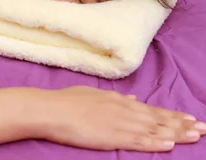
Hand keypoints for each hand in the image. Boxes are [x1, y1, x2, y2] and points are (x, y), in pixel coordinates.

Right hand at [39, 86, 204, 151]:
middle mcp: (123, 110)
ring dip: (177, 134)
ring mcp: (119, 123)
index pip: (150, 109)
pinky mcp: (113, 136)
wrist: (50, 109)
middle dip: (182, 124)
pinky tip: (171, 146)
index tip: (189, 118)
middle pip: (158, 119)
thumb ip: (114, 98)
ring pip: (154, 130)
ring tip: (197, 136)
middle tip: (203, 128)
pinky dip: (156, 144)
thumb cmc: (65, 101)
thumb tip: (130, 98)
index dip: (171, 116)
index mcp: (117, 100)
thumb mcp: (92, 94)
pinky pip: (139, 142)